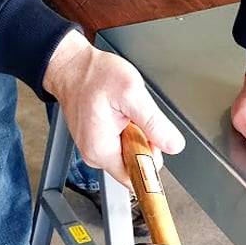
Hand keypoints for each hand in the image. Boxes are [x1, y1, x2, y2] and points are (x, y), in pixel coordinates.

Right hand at [43, 30, 184, 187]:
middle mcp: (95, 155)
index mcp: (101, 150)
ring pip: (129, 155)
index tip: (152, 141)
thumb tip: (173, 145)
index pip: (135, 178)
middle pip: (134, 166)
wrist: (72, 66)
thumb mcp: (132, 94)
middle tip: (136, 119)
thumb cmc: (94, 76)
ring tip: (126, 114)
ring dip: (136, 136)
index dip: (150, 161)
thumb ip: (155, 123)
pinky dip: (128, 131)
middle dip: (145, 145)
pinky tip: (121, 115)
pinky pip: (121, 145)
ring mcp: (95, 149)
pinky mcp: (97, 142)